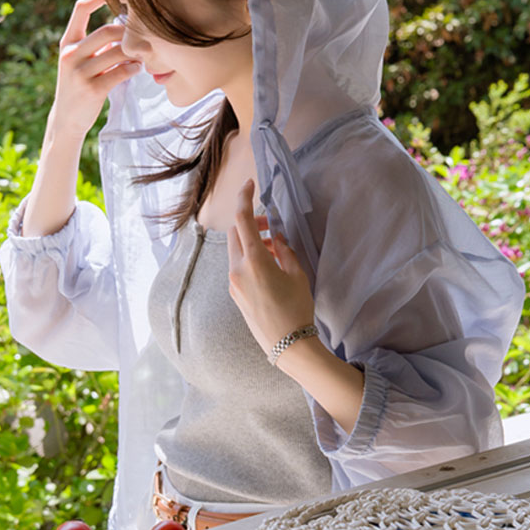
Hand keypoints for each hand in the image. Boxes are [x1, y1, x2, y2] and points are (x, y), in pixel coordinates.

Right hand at [51, 0, 141, 138]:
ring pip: (116, 52)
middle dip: (128, 33)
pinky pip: (120, 72)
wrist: (67, 119)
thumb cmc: (79, 86)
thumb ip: (97, 45)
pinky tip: (137, 69)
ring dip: (135, 53)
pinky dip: (133, 69)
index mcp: (67, 43)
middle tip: (143, 38)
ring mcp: (79, 72)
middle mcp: (70, 54)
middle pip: (106, 30)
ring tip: (142, 56)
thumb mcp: (80, 61)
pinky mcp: (92, 89)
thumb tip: (125, 25)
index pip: (80, 9)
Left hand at [227, 179, 314, 355]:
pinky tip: (269, 266)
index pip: (242, 219)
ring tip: (275, 249)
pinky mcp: (235, 294)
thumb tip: (276, 237)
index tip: (249, 184)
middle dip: (249, 223)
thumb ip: (284, 250)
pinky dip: (249, 258)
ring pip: (236, 250)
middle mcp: (237, 270)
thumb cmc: (297, 308)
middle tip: (269, 225)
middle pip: (235, 233)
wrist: (288, 345)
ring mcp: (233, 284)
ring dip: (251, 242)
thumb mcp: (297, 274)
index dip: (244, 197)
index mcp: (253, 261)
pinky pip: (237, 266)